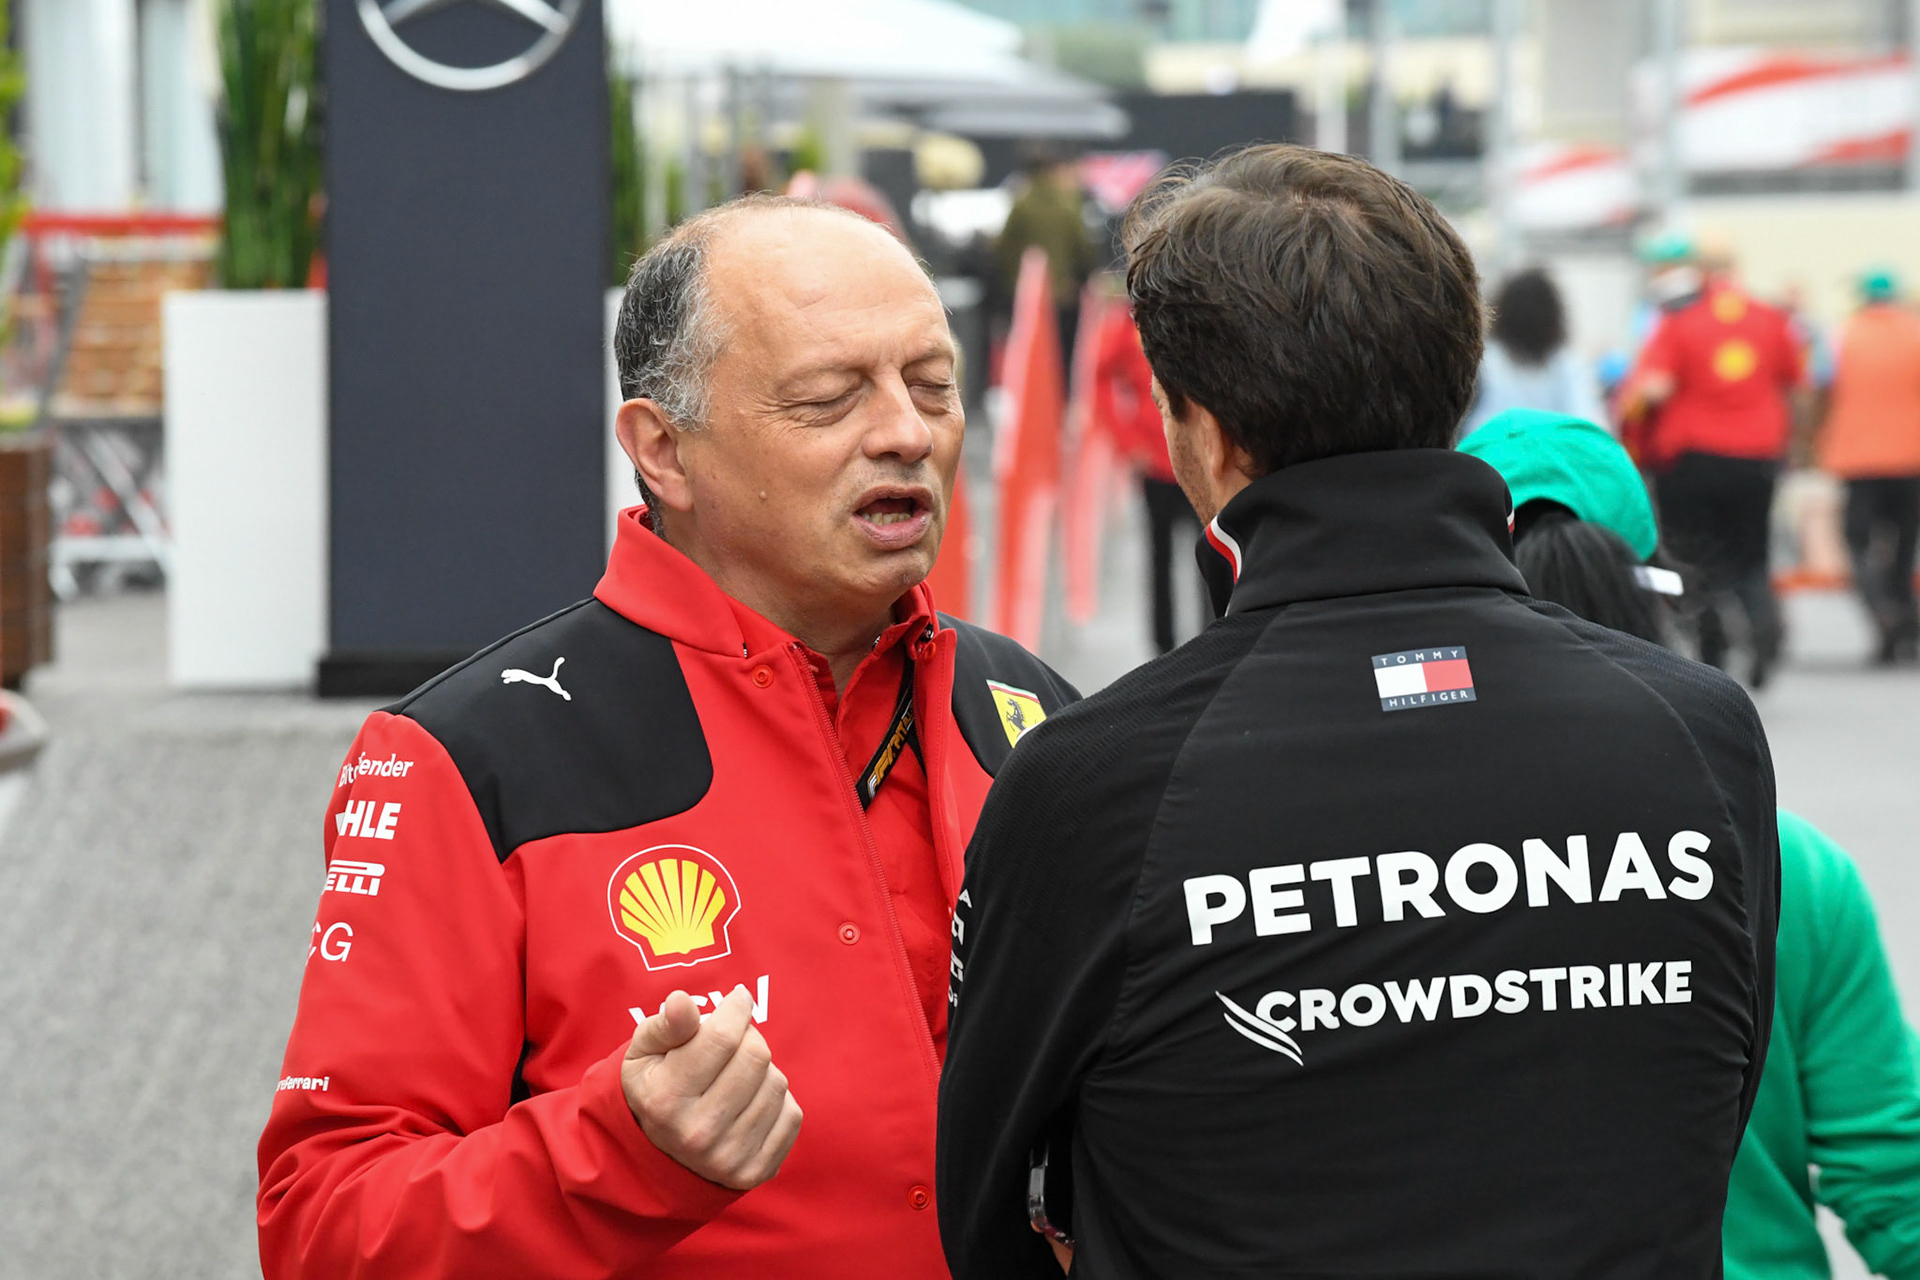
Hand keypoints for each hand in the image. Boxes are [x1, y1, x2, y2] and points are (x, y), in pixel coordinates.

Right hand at [621, 987, 802, 1189]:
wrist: (660, 1157)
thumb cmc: (656, 1088)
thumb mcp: (643, 1053)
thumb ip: (666, 1024)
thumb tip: (682, 1001)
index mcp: (666, 1100)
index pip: (722, 1037)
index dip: (736, 1008)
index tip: (738, 999)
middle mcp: (697, 1134)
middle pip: (756, 1056)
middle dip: (749, 1036)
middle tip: (735, 1039)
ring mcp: (728, 1158)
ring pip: (777, 1083)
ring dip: (762, 1069)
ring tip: (737, 1074)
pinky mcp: (756, 1172)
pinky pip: (792, 1114)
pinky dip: (776, 1099)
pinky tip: (750, 1102)